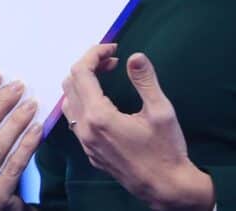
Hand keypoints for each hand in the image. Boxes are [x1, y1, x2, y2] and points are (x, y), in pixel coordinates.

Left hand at [61, 44, 214, 210]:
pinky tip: (104, 101)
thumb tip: (135, 56)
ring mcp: (85, 143)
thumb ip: (145, 81)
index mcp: (99, 116)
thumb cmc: (165, 150)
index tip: (114, 48)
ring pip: (69, 102)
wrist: (166, 187)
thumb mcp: (161, 111)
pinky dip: (83, 101)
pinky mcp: (90, 152)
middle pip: (70, 84)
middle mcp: (85, 129)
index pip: (81, 72)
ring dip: (83, 84)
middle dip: (88, 66)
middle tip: (112, 61)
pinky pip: (75, 119)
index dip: (94, 54)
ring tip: (107, 76)